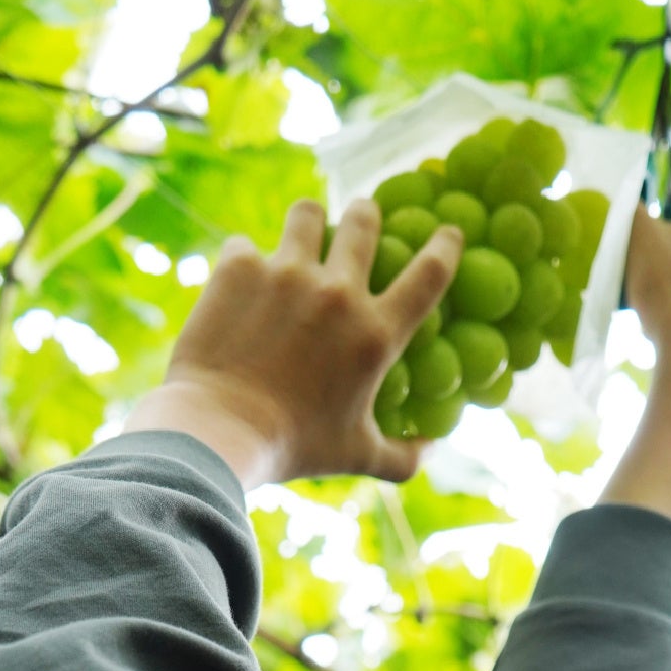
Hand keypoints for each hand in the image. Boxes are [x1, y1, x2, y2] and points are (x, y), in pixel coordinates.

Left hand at [124, 198, 465, 485]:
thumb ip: (404, 456)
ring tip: (304, 228)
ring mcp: (287, 273)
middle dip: (367, 214)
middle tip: (363, 217)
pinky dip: (246, 260)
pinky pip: (245, 245)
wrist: (220, 430)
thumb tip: (432, 447)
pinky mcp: (239, 268)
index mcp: (375, 334)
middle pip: (363, 223)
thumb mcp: (358, 456)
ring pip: (307, 213)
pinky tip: (241, 279)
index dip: (445, 247)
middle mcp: (338, 293)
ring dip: (310, 219)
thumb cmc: (294, 447)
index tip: (449, 231)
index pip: (429, 275)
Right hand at [595, 208, 670, 540]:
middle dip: (653, 275)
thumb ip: (621, 219)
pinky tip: (648, 351)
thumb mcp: (634, 242)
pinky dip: (666, 339)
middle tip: (621, 290)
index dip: (646, 235)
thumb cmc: (667, 295)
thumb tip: (603, 205)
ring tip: (631, 322)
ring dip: (658, 309)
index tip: (624, 259)